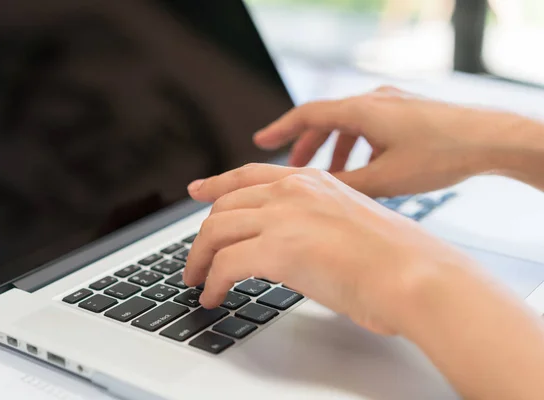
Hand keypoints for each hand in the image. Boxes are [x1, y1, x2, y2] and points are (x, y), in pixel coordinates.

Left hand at [183, 164, 473, 334]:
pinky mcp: (278, 248)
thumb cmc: (395, 258)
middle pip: (223, 205)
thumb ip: (311, 223)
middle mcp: (293, 189)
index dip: (215, 184)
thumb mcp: (346, 222)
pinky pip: (225, 264)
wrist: (416, 274)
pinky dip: (212, 282)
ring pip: (215, 231)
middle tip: (196, 259)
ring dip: (200, 260)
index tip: (197, 192)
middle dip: (202, 236)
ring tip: (199, 281)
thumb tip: (285, 246)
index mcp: (311, 181)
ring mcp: (284, 215)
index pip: (248, 175)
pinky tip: (214, 296)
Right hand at [254, 86, 534, 196]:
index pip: (307, 115)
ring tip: (328, 175)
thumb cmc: (442, 155)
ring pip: (348, 124)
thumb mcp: (384, 178)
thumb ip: (345, 185)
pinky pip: (369, 126)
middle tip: (293, 168)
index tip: (261, 142)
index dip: (280, 130)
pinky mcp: (406, 112)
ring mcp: (391, 104)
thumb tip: (315, 194)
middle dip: (306, 144)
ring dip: (333, 148)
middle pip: (326, 119)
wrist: (490, 139)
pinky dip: (357, 146)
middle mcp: (374, 101)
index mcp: (362, 110)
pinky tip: (364, 169)